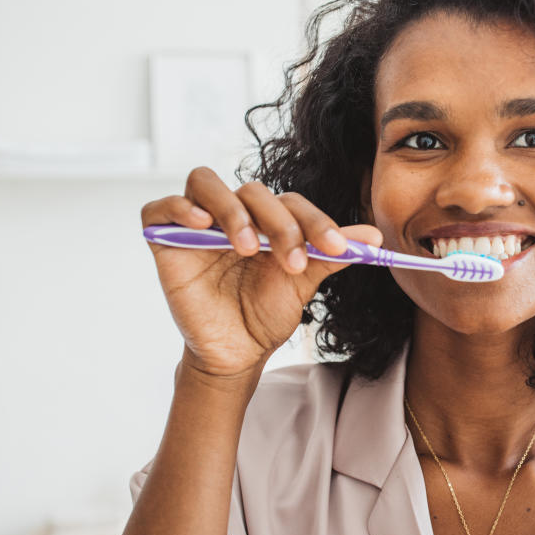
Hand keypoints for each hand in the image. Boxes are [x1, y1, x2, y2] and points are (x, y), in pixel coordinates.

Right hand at [141, 167, 381, 383]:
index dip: (316, 221)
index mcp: (267, 218)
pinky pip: (160, 208)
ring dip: (232, 211)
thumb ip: (331, 255)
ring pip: (206, 182)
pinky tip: (201, 226)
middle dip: (279, 223)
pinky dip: (179, 208)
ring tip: (248, 248)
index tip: (337, 248)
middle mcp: (232, 213)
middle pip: (253, 192)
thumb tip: (374, 237)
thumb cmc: (266, 313)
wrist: (236, 352)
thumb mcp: (303, 283)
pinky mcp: (164, 239)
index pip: (291, 202)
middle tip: (293, 261)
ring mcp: (196, 223)